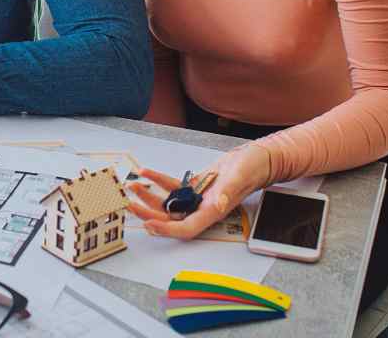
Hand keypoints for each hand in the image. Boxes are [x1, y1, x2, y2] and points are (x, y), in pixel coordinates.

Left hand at [126, 144, 271, 238]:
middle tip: (131, 206)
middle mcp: (204, 209)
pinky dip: (158, 181)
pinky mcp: (196, 187)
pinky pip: (174, 187)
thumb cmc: (252, 167)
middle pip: (172, 218)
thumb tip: (218, 205)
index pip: (187, 228)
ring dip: (150, 198)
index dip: (167, 230)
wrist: (257, 158)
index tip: (149, 225)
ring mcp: (199, 199)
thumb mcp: (240, 177)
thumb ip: (228, 192)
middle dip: (149, 215)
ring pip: (170, 204)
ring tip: (134, 187)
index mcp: (214, 211)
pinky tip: (146, 173)